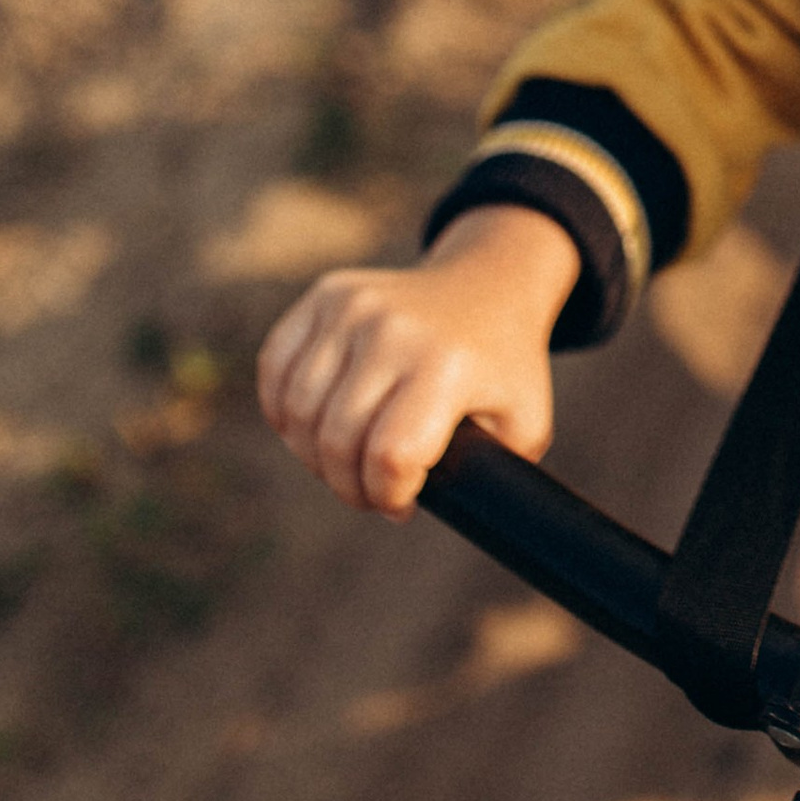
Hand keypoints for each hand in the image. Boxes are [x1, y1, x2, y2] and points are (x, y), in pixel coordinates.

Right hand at [256, 206, 576, 515]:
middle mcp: (395, 330)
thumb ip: (493, 477)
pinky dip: (284, 410)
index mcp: (448, 365)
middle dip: (349, 486)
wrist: (488, 283)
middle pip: (337, 440)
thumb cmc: (502, 368)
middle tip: (371, 492)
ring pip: (297, 412)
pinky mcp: (327, 294)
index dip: (387, 496)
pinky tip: (317, 423)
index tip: (404, 502)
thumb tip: (456, 517)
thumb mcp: (524, 425)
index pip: (390, 456)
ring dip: (313, 454)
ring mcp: (354, 306)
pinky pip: (275, 369)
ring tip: (347, 460)